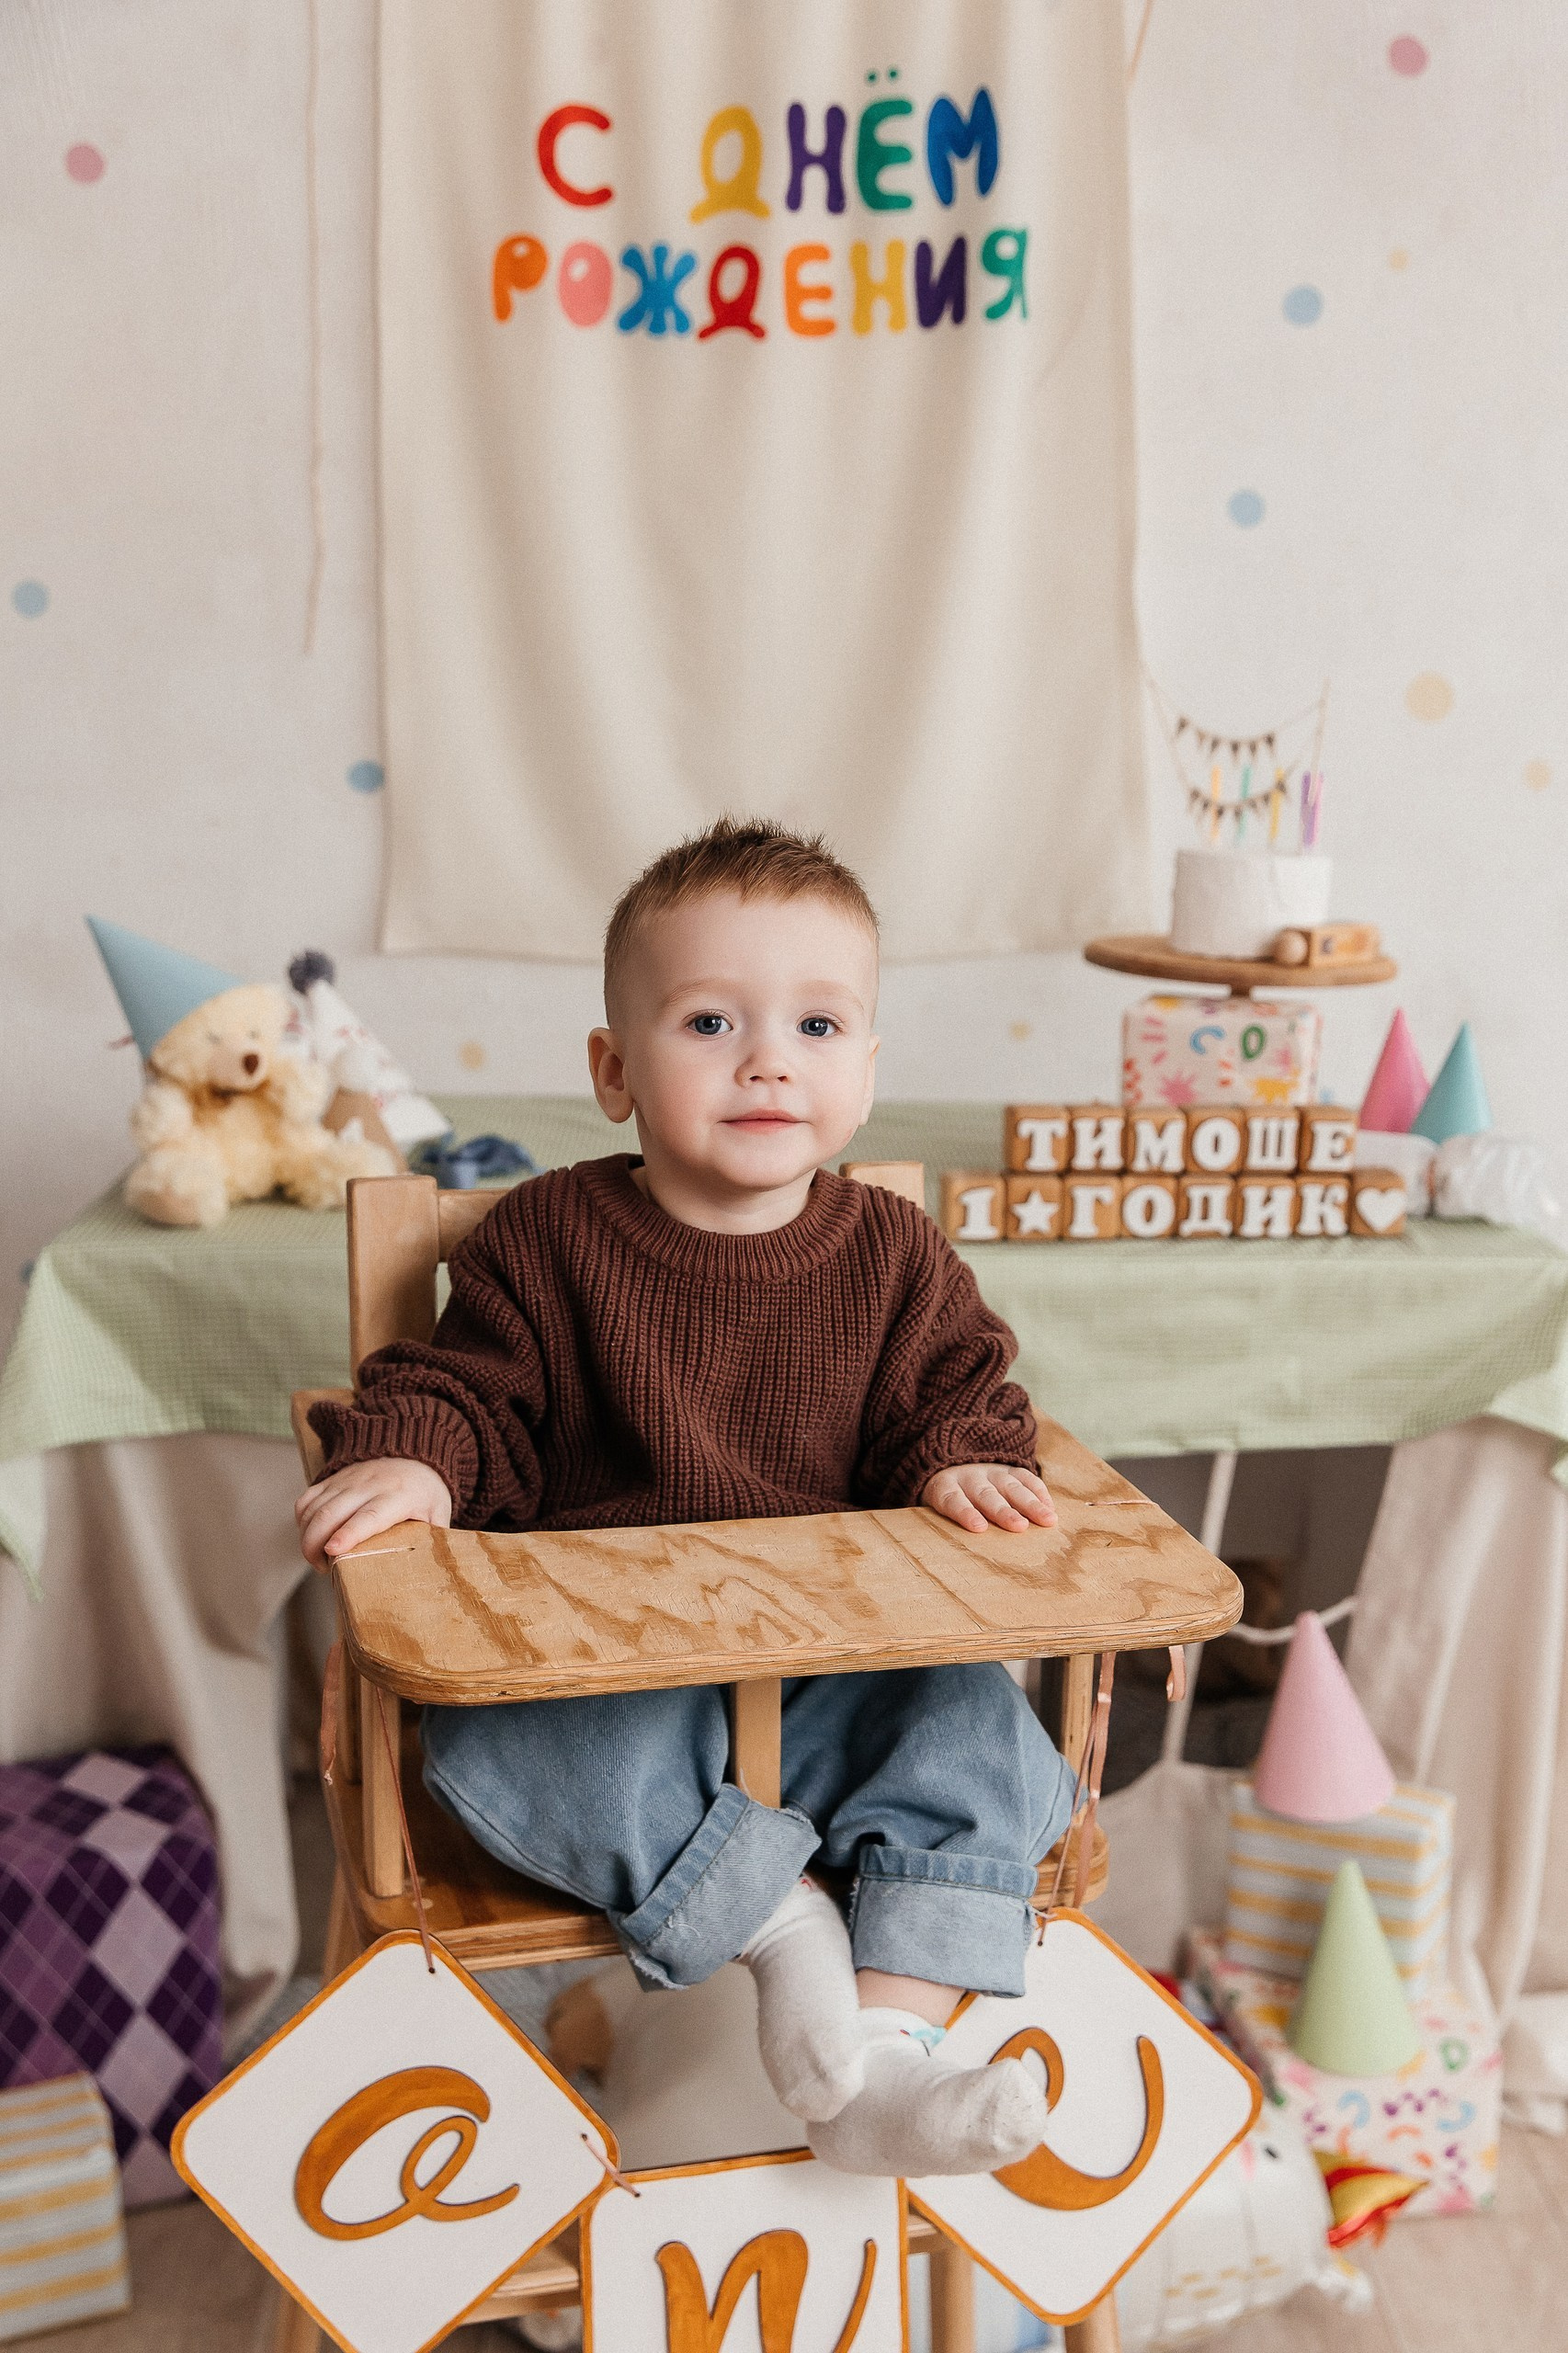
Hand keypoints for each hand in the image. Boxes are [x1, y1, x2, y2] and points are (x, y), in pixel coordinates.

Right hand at [295, 1457, 451, 1570]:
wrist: (414, 1455)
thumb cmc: (426, 1491)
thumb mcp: (438, 1513)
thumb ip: (432, 1540)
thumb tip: (429, 1570)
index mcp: (399, 1495)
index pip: (369, 1515)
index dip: (349, 1534)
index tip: (333, 1551)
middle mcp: (369, 1485)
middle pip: (331, 1513)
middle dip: (315, 1545)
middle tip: (324, 1569)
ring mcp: (347, 1480)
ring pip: (314, 1508)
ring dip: (307, 1538)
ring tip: (317, 1560)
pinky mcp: (333, 1479)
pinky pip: (307, 1499)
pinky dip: (302, 1521)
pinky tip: (310, 1537)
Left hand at [920, 1463, 1056, 1534]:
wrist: (952, 1465)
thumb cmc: (947, 1503)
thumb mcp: (934, 1511)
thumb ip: (943, 1529)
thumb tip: (951, 1562)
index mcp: (945, 1488)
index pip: (953, 1500)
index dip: (965, 1513)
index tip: (978, 1528)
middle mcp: (969, 1478)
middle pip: (986, 1495)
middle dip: (1003, 1511)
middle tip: (1019, 1526)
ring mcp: (990, 1472)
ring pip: (1010, 1486)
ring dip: (1029, 1503)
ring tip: (1047, 1520)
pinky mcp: (1008, 1468)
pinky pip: (1025, 1477)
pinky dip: (1039, 1492)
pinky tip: (1050, 1508)